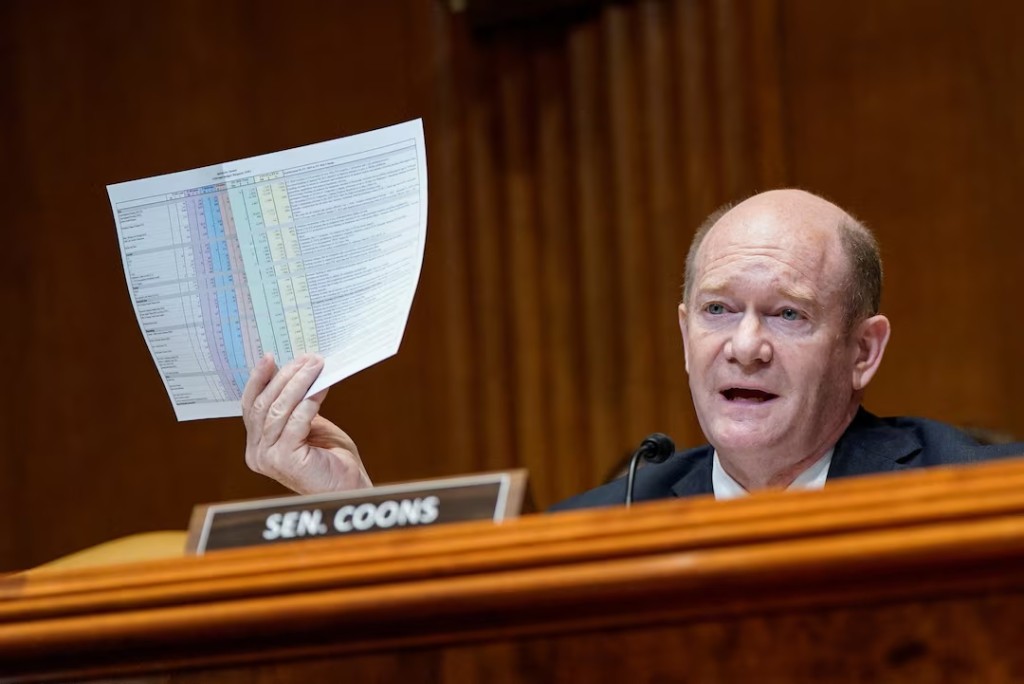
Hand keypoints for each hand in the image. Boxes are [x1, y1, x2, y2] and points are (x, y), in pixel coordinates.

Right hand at [242, 354, 371, 494]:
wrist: (348, 486)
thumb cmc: (330, 457)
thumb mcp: (307, 424)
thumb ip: (293, 405)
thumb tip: (293, 369)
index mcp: (257, 444)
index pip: (250, 406)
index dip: (258, 380)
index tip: (269, 357)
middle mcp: (257, 453)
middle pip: (263, 404)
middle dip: (284, 376)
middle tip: (307, 359)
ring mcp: (268, 458)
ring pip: (277, 410)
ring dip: (298, 383)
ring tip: (316, 366)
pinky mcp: (286, 460)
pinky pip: (295, 421)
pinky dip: (308, 401)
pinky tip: (321, 388)